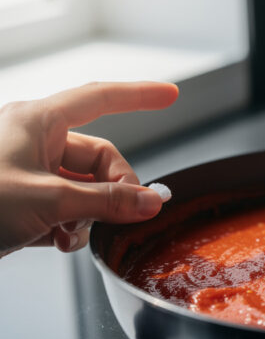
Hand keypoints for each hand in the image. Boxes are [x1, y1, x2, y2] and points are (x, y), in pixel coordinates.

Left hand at [0, 82, 177, 255]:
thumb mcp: (47, 202)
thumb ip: (106, 202)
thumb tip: (151, 202)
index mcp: (38, 122)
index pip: (101, 98)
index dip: (139, 96)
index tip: (171, 95)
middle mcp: (33, 140)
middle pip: (98, 157)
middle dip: (112, 190)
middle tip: (121, 216)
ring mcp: (25, 170)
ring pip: (82, 186)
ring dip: (88, 215)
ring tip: (70, 237)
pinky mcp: (19, 197)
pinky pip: (62, 204)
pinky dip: (67, 225)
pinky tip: (56, 242)